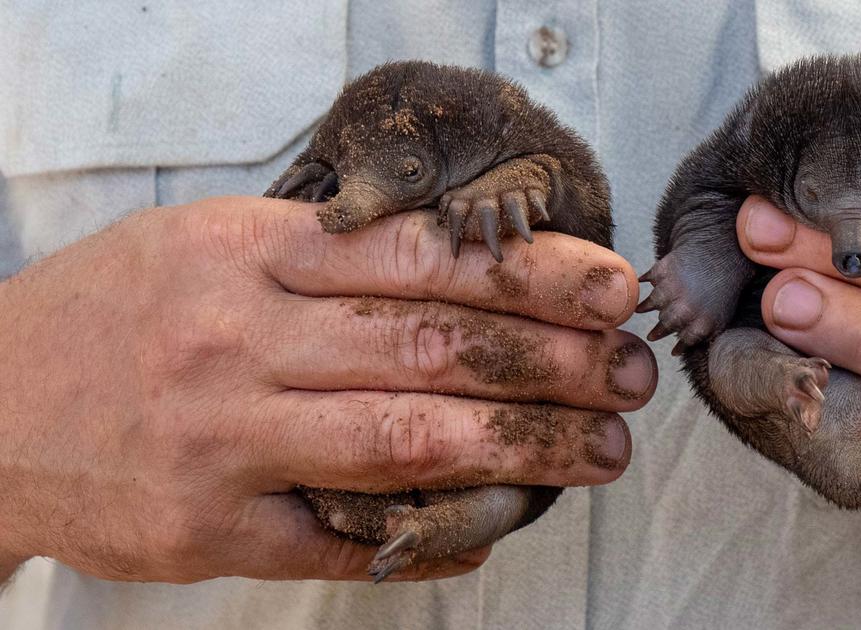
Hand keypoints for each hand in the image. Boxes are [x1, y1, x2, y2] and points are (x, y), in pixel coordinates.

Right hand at [0, 196, 651, 581]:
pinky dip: (429, 534)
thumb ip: (327, 261)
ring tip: (600, 449)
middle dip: (551, 363)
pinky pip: (344, 538)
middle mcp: (239, 339)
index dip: (530, 273)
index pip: (423, 256)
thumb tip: (465, 280)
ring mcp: (223, 438)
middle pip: (432, 347)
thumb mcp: (208, 247)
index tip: (609, 288)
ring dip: (520, 447)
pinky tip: (494, 529)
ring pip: (402, 440)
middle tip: (632, 374)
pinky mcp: (209, 528)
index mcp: (248, 253)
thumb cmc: (113, 319)